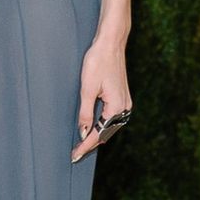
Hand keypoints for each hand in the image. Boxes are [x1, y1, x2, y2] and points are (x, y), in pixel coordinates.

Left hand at [72, 34, 131, 164]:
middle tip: (75, 154)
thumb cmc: (98, 62)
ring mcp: (125, 102)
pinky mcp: (122, 97)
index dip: (85, 145)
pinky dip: (101, 125)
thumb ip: (85, 114)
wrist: (110, 43)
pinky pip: (112, 118)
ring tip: (81, 145)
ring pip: (110, 126)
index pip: (99, 133)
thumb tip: (83, 133)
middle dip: (91, 144)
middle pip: (106, 133)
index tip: (74, 155)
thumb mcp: (87, 89)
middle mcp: (124, 107)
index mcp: (117, 107)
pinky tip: (92, 128)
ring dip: (97, 135)